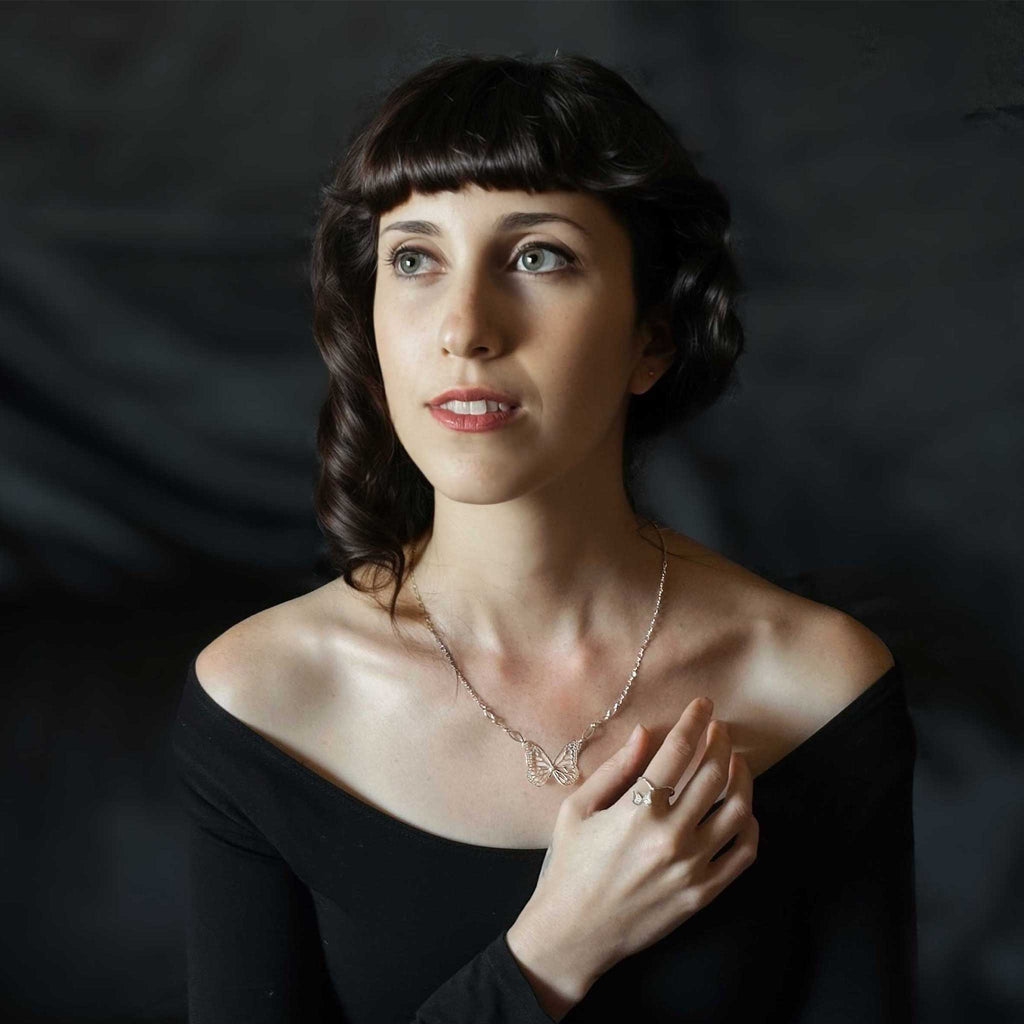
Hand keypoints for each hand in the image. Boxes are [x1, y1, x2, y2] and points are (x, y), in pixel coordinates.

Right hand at [509, 697, 758, 1002]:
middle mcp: (671, 836)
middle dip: (722, 742)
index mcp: (637, 811)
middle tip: (720, 728)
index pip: (679, 751)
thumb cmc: (570, 865)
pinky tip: (742, 810)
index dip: (694, 721)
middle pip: (715, 774)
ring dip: (741, 778)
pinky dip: (750, 825)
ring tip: (734, 762)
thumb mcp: (577, 809)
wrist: (574, 934)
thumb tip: (645, 732)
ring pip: (738, 810)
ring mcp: (692, 867)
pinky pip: (743, 854)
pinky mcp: (703, 894)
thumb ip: (615, 769)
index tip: (704, 704)